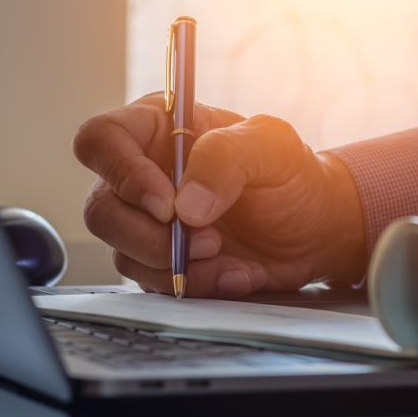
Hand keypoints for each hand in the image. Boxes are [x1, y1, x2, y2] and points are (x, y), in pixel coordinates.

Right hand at [74, 94, 366, 295]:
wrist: (316, 229)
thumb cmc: (292, 175)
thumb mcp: (271, 147)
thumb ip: (226, 159)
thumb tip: (184, 206)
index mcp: (156, 130)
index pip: (101, 141)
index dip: (122, 173)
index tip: (168, 205)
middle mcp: (142, 177)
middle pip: (102, 210)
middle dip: (151, 236)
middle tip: (208, 240)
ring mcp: (149, 225)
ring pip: (125, 254)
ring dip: (178, 266)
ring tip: (231, 257)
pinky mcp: (163, 264)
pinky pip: (157, 285)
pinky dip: (199, 285)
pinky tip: (239, 274)